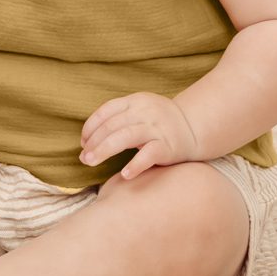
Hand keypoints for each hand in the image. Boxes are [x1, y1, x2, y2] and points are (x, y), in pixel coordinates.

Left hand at [79, 92, 199, 180]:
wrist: (194, 128)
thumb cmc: (159, 123)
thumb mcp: (140, 111)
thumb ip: (119, 118)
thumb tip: (88, 138)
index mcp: (135, 100)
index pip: (106, 110)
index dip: (91, 126)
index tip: (83, 142)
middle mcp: (145, 111)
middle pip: (112, 125)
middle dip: (94, 142)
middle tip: (83, 157)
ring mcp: (157, 128)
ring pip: (125, 137)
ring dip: (104, 150)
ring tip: (91, 162)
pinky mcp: (168, 146)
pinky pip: (149, 155)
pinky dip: (135, 164)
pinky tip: (124, 175)